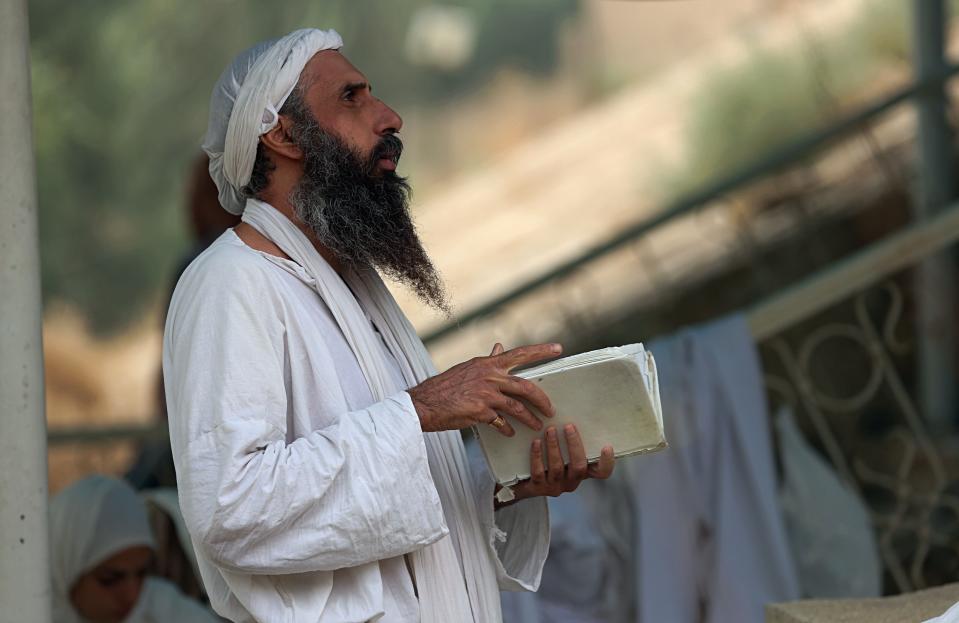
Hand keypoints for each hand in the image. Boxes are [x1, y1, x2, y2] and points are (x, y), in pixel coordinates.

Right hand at [408, 342, 560, 434]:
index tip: (558, 349)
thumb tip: (499, 347)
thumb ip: (487, 361)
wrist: (423, 404)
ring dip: (530, 419)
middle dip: (542, 399)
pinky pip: (502, 423)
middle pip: (525, 386)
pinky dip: (508, 429)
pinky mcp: (480, 412)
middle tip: (551, 408)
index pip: (519, 354)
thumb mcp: (468, 368)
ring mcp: (486, 395)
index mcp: (487, 364)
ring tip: (537, 426)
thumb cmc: (444, 387)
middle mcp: (489, 377)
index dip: (540, 351)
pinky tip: (511, 434)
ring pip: (518, 407)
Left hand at [509, 424, 614, 500]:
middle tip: (569, 427)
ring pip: (557, 467)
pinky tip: (536, 442)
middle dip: (574, 445)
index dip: (607, 462)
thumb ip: (572, 440)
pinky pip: (538, 471)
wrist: (523, 481)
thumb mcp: (563, 452)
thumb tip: (575, 412)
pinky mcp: (538, 488)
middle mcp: (571, 482)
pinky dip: (537, 455)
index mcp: (582, 472)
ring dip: (554, 446)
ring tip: (550, 430)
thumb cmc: (547, 460)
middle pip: (580, 467)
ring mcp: (555, 486)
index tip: (606, 446)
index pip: (602, 472)